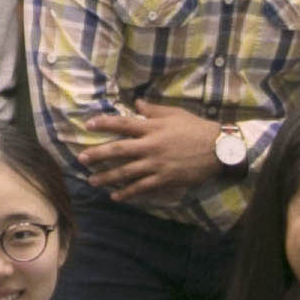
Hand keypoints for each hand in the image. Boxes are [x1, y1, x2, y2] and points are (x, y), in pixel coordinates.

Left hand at [81, 100, 226, 204]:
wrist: (218, 149)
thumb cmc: (196, 128)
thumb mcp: (175, 114)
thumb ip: (154, 110)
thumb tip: (137, 103)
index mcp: (152, 127)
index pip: (123, 124)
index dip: (104, 124)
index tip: (88, 125)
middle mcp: (150, 146)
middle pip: (118, 150)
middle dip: (98, 154)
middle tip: (81, 159)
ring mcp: (156, 164)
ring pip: (126, 172)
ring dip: (107, 177)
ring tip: (92, 181)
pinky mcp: (164, 179)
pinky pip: (142, 187)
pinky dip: (128, 192)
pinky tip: (116, 196)